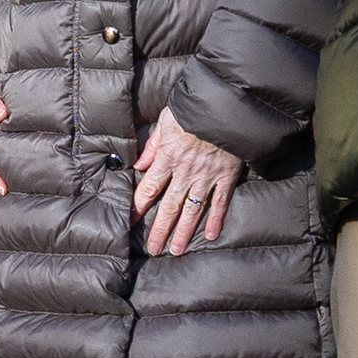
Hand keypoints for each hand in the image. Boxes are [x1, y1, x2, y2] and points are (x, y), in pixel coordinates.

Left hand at [131, 112, 245, 257]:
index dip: (138, 206)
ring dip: (184, 232)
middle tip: (153, 248)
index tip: (131, 221)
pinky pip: (220, 202)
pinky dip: (217, 219)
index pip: (149, 188)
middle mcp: (185, 173)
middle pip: (169, 206)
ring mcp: (206, 177)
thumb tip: (138, 164)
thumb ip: (153, 144)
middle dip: (160, 229)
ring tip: (176, 250)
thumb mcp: (166, 121)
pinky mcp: (226, 177)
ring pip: (192, 210)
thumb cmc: (193, 110)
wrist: (224, 107)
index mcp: (168, 158)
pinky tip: (212, 235)